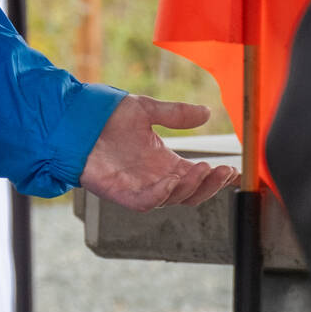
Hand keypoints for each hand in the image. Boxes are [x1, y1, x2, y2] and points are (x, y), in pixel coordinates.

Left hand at [79, 95, 238, 211]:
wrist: (74, 118)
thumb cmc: (105, 116)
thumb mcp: (146, 110)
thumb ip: (175, 114)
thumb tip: (206, 112)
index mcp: (164, 162)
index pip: (198, 175)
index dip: (218, 176)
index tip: (237, 170)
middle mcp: (154, 177)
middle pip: (191, 192)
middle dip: (211, 185)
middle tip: (223, 170)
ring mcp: (138, 186)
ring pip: (173, 199)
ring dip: (191, 187)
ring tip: (202, 169)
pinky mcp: (119, 192)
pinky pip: (145, 202)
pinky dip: (161, 195)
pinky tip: (172, 181)